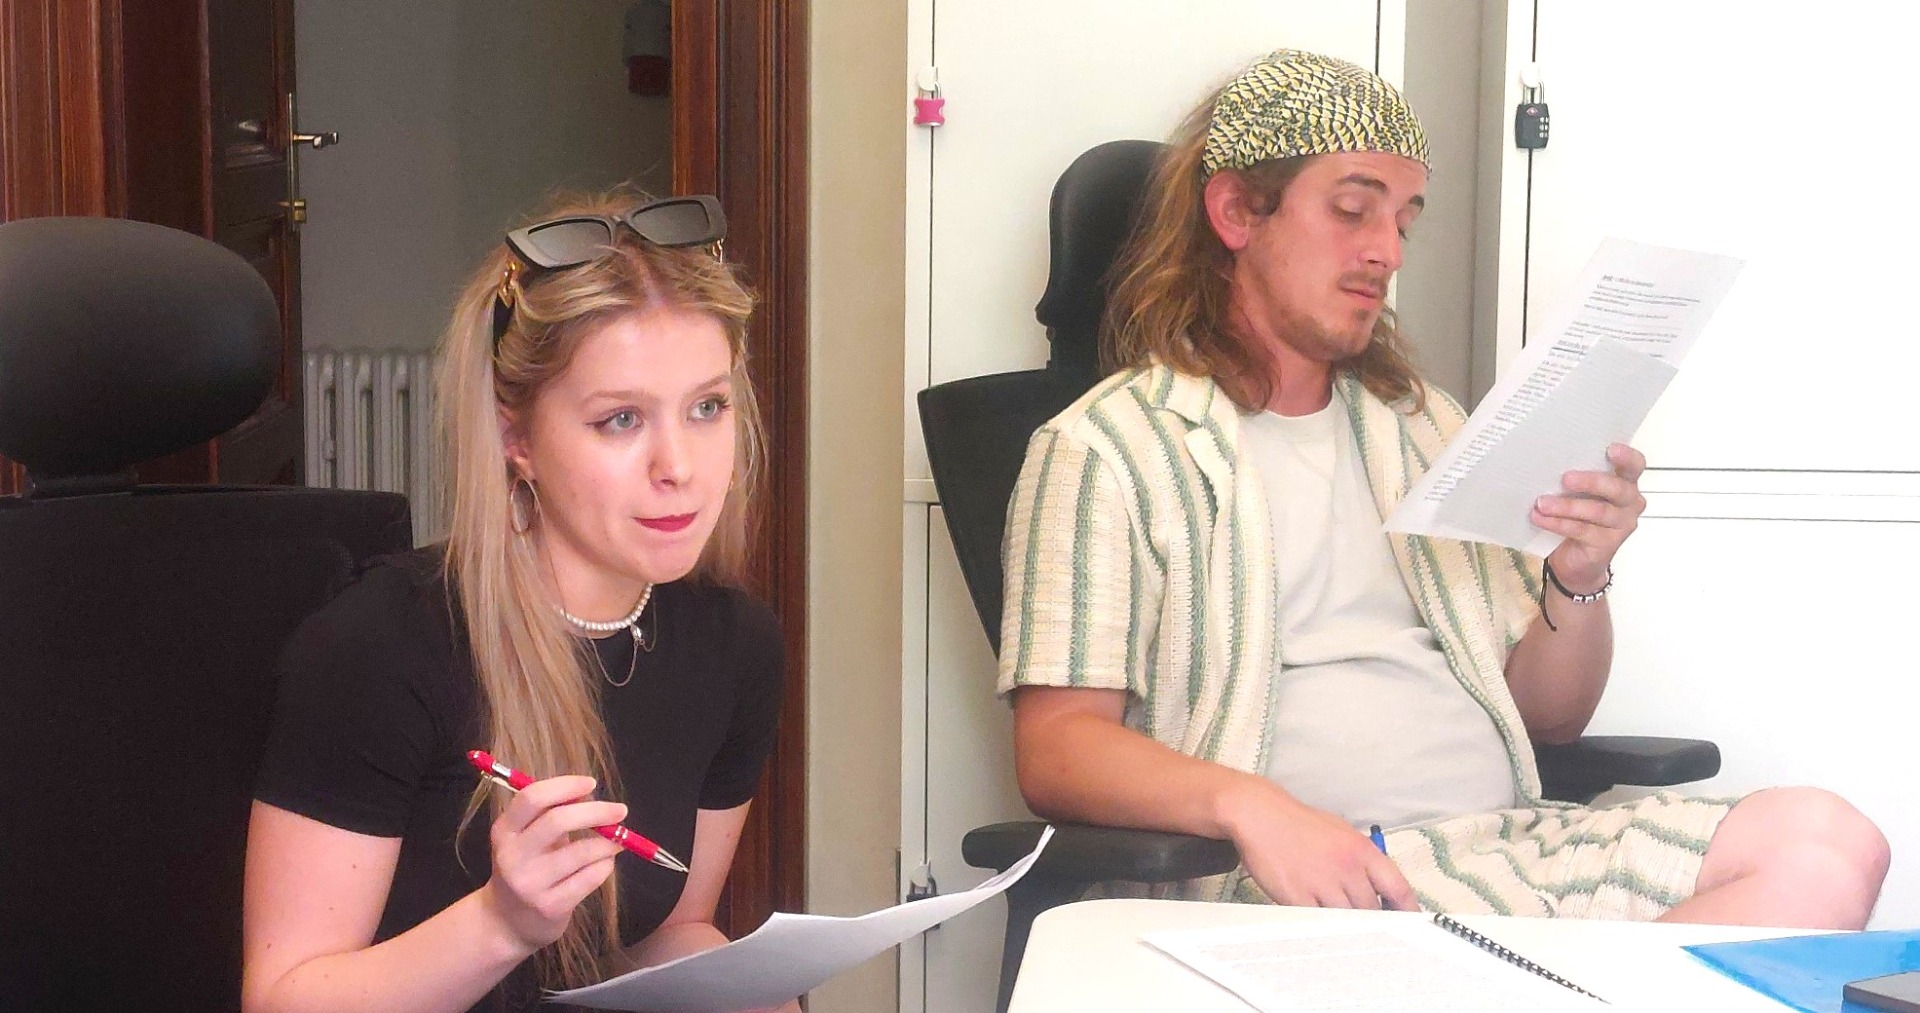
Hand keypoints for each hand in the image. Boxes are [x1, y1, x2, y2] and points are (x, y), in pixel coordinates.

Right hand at [480, 774, 626, 951]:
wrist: (506, 922)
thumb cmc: (526, 868)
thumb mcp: (524, 838)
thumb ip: (550, 813)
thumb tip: (588, 791)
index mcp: (504, 831)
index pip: (532, 798)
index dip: (565, 786)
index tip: (591, 784)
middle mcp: (513, 856)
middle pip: (558, 821)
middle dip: (596, 811)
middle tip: (620, 810)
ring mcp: (530, 884)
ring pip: (582, 852)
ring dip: (608, 842)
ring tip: (616, 840)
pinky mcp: (551, 906)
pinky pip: (590, 877)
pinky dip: (605, 865)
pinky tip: (604, 863)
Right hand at [1221, 781, 1416, 909]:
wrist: (1261, 815)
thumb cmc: (1300, 824)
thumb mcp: (1342, 832)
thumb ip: (1364, 860)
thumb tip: (1382, 889)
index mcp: (1362, 851)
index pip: (1399, 889)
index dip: (1408, 912)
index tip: (1409, 924)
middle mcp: (1347, 868)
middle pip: (1372, 911)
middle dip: (1371, 921)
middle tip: (1366, 924)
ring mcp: (1322, 884)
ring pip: (1347, 921)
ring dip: (1346, 925)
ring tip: (1339, 920)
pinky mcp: (1297, 896)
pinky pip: (1317, 922)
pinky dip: (1320, 925)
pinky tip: (1318, 920)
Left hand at [1533, 442, 1645, 591]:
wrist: (1577, 559)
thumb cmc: (1580, 517)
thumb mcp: (1580, 493)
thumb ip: (1577, 478)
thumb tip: (1548, 462)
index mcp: (1625, 483)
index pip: (1635, 466)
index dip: (1626, 457)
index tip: (1610, 449)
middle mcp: (1629, 503)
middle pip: (1617, 488)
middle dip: (1590, 481)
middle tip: (1565, 478)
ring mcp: (1620, 525)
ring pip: (1597, 511)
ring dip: (1566, 506)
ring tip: (1542, 503)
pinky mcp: (1606, 544)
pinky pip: (1581, 530)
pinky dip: (1557, 523)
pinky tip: (1540, 518)